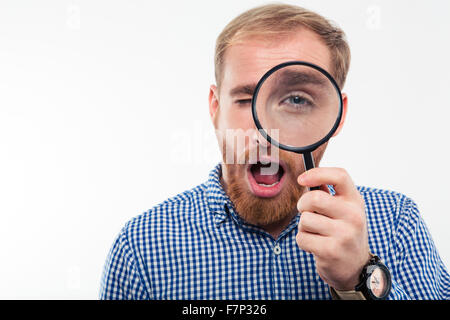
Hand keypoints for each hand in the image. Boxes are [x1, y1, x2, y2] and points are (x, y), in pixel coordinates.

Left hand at [295, 167, 371, 290]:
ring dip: (304, 227)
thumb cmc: (344, 233)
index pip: (340, 176)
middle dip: (302, 205)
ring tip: (316, 233)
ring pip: (305, 220)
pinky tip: (316, 245)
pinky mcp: (331, 251)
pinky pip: (302, 238)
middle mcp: (353, 216)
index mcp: (355, 201)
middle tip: (306, 212)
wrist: (355, 268)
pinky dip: (303, 241)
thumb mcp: (344, 211)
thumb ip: (329, 195)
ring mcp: (344, 234)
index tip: (301, 179)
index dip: (317, 173)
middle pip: (314, 198)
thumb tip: (307, 178)